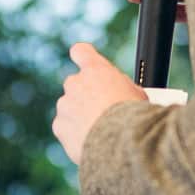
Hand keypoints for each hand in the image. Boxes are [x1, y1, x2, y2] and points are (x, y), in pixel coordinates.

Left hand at [53, 43, 146, 164]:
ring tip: (100, 131)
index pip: (81, 52)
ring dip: (80, 116)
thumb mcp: (135, 93)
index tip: (84, 60)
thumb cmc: (133, 116)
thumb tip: (117, 89)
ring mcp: (65, 104)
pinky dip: (74, 134)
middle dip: (85, 95)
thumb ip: (119, 85)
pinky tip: (91, 141)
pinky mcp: (59, 126)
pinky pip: (65, 128)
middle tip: (102, 111)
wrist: (120, 142)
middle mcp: (76, 83)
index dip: (82, 55)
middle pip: (75, 84)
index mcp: (96, 70)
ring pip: (70, 108)